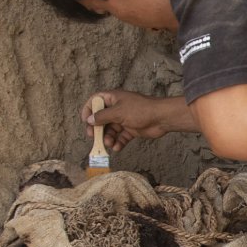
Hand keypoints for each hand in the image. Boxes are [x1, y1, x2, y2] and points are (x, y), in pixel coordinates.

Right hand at [81, 90, 197, 150]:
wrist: (161, 118)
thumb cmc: (140, 110)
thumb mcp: (118, 112)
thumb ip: (102, 116)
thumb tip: (89, 120)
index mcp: (113, 98)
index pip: (95, 101)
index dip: (88, 109)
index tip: (85, 121)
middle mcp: (117, 108)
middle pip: (102, 118)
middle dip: (97, 128)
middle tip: (93, 137)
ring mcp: (125, 119)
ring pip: (111, 129)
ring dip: (108, 138)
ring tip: (109, 144)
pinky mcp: (132, 129)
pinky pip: (121, 137)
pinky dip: (118, 142)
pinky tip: (117, 148)